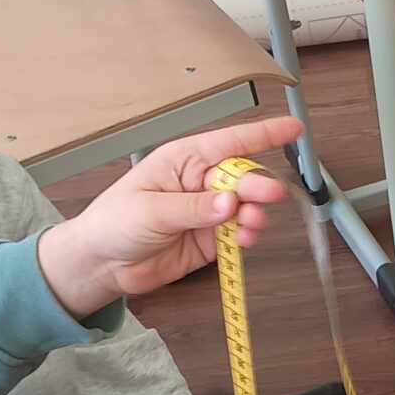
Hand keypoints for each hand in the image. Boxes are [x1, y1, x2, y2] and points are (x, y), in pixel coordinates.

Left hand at [35, 115, 302, 318]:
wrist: (101, 265)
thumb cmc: (113, 224)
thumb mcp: (151, 211)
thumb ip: (193, 208)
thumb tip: (230, 203)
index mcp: (183, 161)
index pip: (230, 143)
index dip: (263, 134)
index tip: (293, 129)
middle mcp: (199, 183)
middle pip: (241, 177)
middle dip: (257, 185)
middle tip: (267, 195)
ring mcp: (206, 212)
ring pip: (244, 207)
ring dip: (253, 214)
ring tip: (250, 224)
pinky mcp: (209, 240)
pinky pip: (238, 234)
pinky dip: (246, 236)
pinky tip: (245, 239)